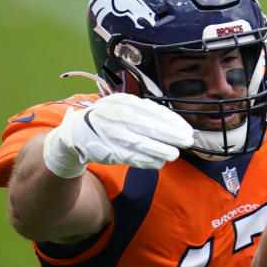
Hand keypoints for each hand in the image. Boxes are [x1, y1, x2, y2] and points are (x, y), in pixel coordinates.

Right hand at [42, 93, 194, 177]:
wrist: (77, 131)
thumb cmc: (110, 117)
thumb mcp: (125, 105)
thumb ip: (147, 112)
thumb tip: (175, 123)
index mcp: (125, 103)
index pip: (155, 113)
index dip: (174, 123)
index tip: (188, 130)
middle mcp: (118, 117)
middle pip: (149, 127)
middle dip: (171, 135)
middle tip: (187, 141)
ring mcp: (112, 135)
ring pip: (140, 143)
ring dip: (160, 150)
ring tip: (174, 154)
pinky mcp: (108, 151)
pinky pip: (130, 157)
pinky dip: (146, 161)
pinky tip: (158, 162)